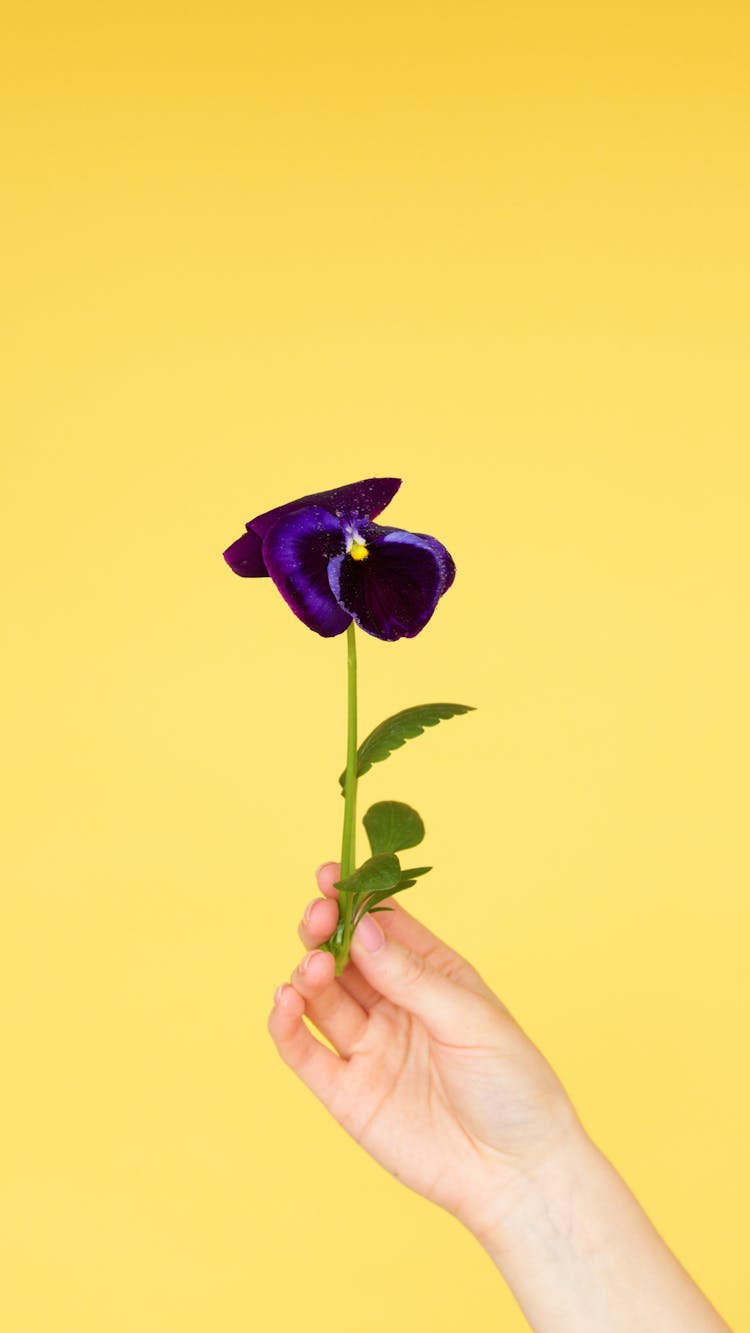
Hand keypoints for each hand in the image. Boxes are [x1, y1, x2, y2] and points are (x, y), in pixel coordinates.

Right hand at [268, 861, 583, 1236]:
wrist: (516, 1174)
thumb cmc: (512, 1086)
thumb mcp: (470, 1019)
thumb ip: (412, 979)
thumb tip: (363, 932)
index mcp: (432, 975)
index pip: (383, 925)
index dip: (355, 898)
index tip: (330, 875)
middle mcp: (394, 1005)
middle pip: (344, 955)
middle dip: (324, 929)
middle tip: (317, 916)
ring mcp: (368, 1047)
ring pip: (320, 996)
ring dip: (308, 972)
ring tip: (314, 967)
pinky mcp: (346, 1092)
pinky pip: (304, 1050)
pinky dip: (286, 1024)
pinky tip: (285, 1000)